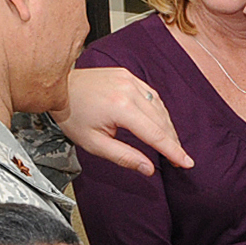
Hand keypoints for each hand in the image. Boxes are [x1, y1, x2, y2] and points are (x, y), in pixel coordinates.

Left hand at [54, 68, 193, 174]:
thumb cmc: (72, 116)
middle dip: (172, 142)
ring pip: (159, 108)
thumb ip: (124, 157)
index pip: (156, 134)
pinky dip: (159, 111)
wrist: (58, 87)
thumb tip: (150, 169)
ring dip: (167, 127)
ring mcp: (129, 79)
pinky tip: (160, 123)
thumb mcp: (94, 144)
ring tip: (170, 144)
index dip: (173, 151)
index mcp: (121, 107)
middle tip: (178, 160)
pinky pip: (152, 95)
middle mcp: (129, 90)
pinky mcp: (128, 75)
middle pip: (161, 121)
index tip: (187, 163)